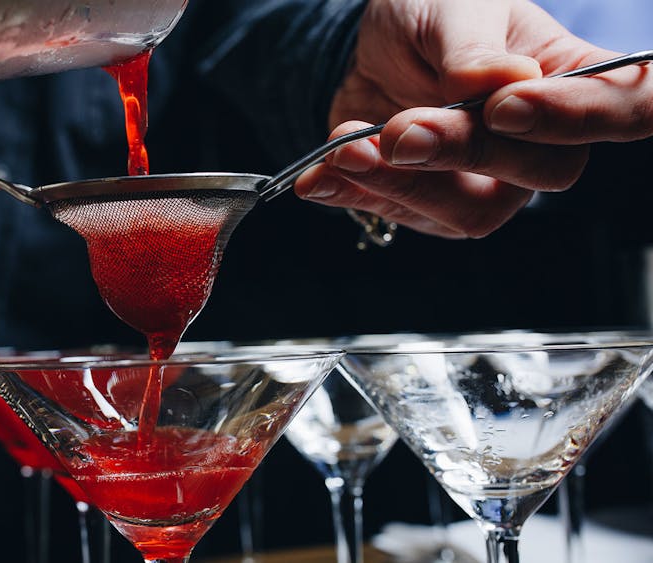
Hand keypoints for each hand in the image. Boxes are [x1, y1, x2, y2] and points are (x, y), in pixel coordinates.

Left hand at [295, 0, 652, 238]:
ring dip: (402, 183)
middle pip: (542, 173)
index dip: (579, 119)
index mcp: (572, 77)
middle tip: (403, 128)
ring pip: (473, 211)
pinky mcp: (433, 207)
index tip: (505, 105)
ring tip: (347, 145)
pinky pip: (403, 217)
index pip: (628, 108)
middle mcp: (543, 140)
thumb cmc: (434, 15)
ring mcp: (491, 182)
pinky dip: (356, 195)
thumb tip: (505, 83)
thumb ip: (473, 49)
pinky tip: (320, 175)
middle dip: (464, 152)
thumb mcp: (452, 7)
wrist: (373, 47)